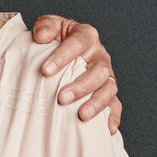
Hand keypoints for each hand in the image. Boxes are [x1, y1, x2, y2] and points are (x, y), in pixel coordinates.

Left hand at [30, 15, 122, 132]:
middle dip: (81, 85)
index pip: (78, 42)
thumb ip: (44, 26)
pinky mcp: (107, 93)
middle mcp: (99, 55)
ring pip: (109, 89)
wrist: (59, 53)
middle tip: (61, 98)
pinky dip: (113, 117)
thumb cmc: (54, 41)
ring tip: (81, 115)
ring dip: (96, 103)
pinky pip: (115, 105)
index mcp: (86, 36)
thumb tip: (41, 36)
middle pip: (98, 70)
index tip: (45, 71)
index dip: (63, 56)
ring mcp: (106, 75)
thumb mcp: (48, 27)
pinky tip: (107, 129)